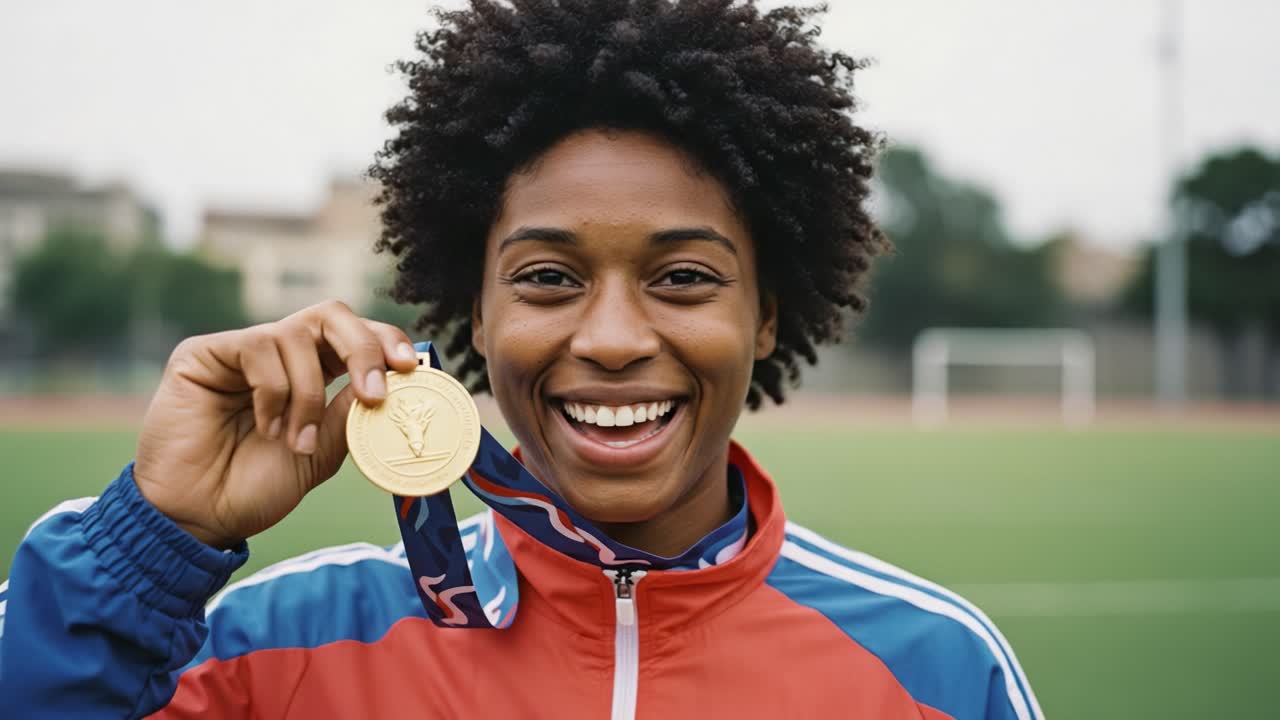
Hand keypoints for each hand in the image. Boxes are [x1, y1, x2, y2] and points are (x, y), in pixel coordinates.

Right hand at [133, 300, 419, 548]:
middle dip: (362, 348)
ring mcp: (241, 350)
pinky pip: (258, 348)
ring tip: (294, 440)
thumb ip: (349, 412)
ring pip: (297, 335)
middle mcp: (279, 355)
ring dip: (307, 393)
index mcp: (312, 374)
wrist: (199, 517)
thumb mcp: (320, 452)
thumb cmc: (255, 489)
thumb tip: (390, 375)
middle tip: (374, 391)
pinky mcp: (205, 353)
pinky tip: (264, 426)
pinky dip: (273, 392)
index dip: (384, 342)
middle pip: (332, 315)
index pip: (355, 337)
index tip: (410, 367)